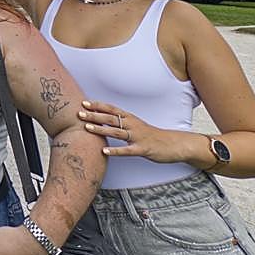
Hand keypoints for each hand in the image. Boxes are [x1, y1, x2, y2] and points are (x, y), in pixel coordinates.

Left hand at [79, 99, 193, 162]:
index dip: (98, 105)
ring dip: (101, 130)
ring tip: (86, 128)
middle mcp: (133, 125)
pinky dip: (115, 151)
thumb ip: (122, 122)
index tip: (84, 102)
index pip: (112, 109)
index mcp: (131, 118)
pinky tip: (104, 151)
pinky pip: (127, 150)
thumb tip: (105, 119)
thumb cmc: (152, 136)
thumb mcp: (136, 125)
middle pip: (111, 118)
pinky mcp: (143, 149)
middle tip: (79, 113)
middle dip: (94, 115)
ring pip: (117, 132)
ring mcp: (138, 137)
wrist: (174, 144)